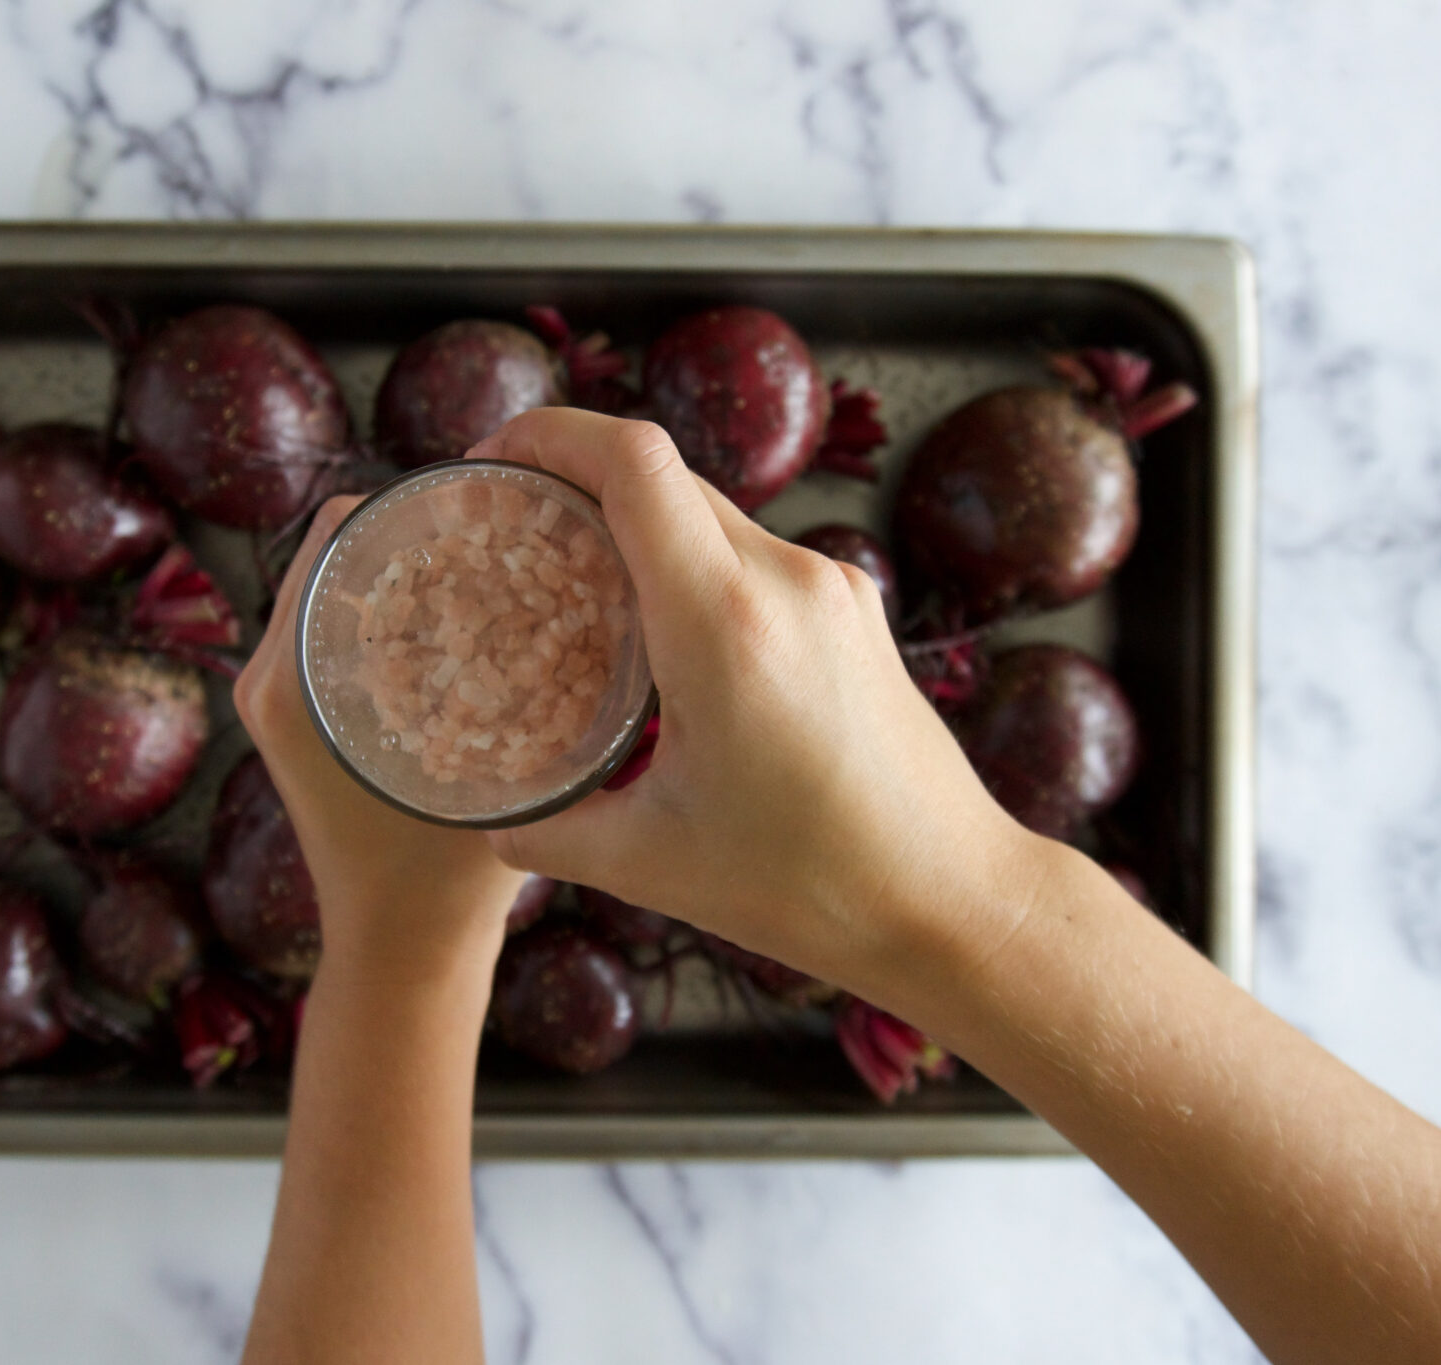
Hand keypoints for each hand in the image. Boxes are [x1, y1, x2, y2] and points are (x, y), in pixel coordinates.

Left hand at [233, 495, 528, 976]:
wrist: (400, 955)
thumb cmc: (442, 882)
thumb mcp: (490, 773)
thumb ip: (528, 692)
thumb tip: (582, 590)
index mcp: (290, 679)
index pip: (340, 532)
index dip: (413, 502)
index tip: (486, 504)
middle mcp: (269, 675)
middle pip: (343, 549)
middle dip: (420, 529)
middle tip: (504, 528)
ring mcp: (281, 695)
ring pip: (346, 584)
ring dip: (412, 566)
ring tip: (494, 563)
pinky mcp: (302, 715)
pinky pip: (342, 625)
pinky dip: (398, 608)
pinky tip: (470, 615)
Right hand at [466, 409, 1053, 1002]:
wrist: (950, 899)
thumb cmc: (811, 885)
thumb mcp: (651, 864)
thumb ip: (551, 833)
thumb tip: (490, 821)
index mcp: (724, 622)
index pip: (633, 461)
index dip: (552, 435)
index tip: (494, 460)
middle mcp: (786, 581)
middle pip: (664, 477)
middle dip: (578, 480)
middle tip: (513, 529)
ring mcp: (832, 589)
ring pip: (712, 514)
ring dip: (639, 529)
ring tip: (579, 585)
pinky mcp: (856, 611)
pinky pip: (757, 555)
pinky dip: (695, 567)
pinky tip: (664, 633)